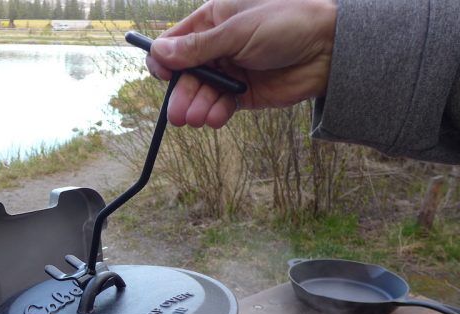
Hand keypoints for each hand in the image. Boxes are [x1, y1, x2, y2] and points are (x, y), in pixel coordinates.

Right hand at [147, 0, 336, 127]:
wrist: (329, 49)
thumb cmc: (288, 24)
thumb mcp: (238, 31)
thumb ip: (199, 46)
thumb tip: (159, 53)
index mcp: (212, 20)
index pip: (174, 43)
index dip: (164, 61)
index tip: (165, 76)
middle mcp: (216, 46)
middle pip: (184, 74)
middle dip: (181, 94)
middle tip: (179, 114)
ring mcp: (229, 70)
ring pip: (200, 93)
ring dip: (196, 107)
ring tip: (198, 118)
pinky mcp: (242, 93)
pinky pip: (219, 105)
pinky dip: (215, 113)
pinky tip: (216, 117)